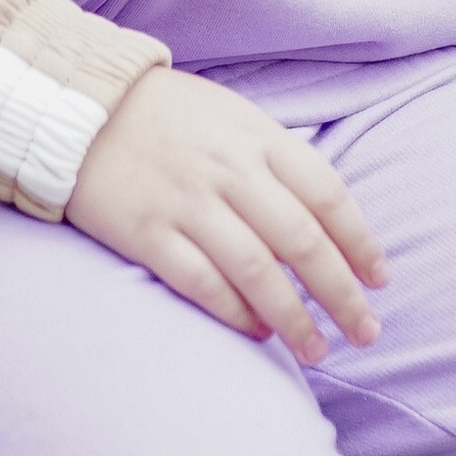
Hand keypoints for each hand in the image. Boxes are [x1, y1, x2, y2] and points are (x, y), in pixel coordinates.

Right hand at [67, 68, 385, 361]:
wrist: (77, 105)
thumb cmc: (165, 113)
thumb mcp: (232, 115)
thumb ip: (276, 159)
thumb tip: (321, 217)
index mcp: (257, 138)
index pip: (327, 196)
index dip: (360, 243)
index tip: (378, 281)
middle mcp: (229, 171)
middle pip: (301, 242)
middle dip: (340, 295)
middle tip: (364, 333)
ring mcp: (187, 203)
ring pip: (257, 271)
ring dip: (293, 318)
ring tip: (315, 350)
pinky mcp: (147, 232)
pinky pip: (201, 282)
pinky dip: (235, 312)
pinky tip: (257, 332)